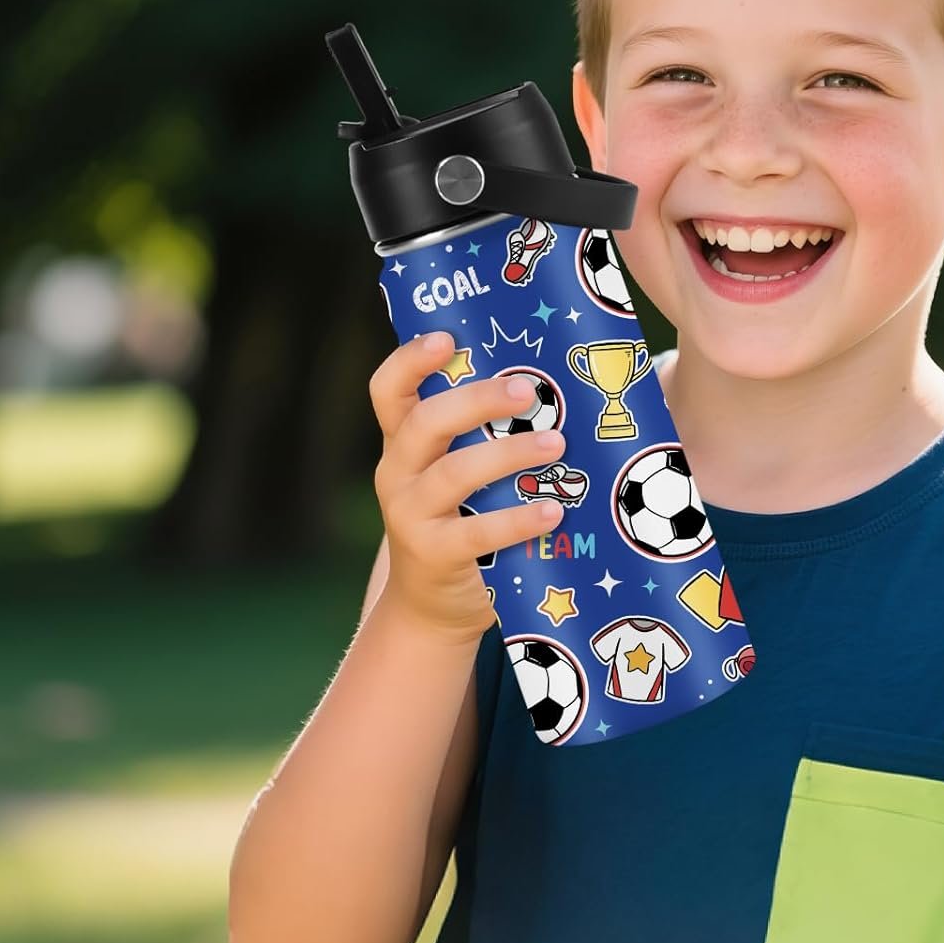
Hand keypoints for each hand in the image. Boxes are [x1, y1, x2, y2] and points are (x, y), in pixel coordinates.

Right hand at [368, 332, 566, 643]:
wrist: (436, 605)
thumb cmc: (463, 520)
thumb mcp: (459, 473)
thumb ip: (484, 436)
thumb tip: (555, 389)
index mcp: (402, 443)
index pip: (388, 391)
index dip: (410, 361)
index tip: (445, 337)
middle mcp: (397, 473)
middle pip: (426, 422)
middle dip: (477, 401)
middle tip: (529, 391)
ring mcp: (410, 515)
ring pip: (454, 474)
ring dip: (508, 454)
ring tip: (556, 446)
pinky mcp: (434, 555)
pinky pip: (476, 533)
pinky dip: (517, 520)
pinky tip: (553, 511)